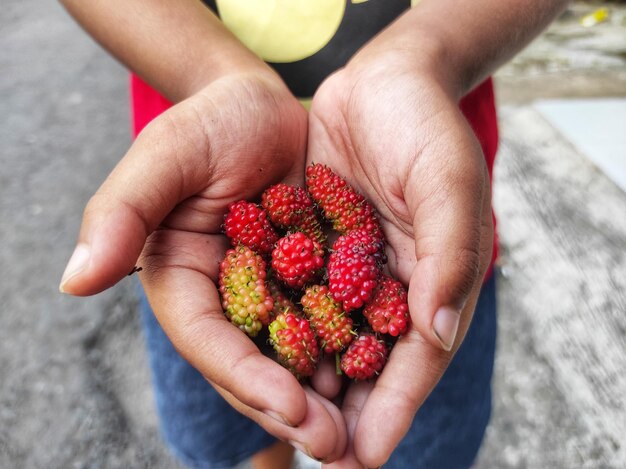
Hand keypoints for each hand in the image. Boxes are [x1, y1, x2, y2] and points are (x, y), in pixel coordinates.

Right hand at [60, 71, 346, 461]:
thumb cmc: (210, 122)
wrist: (262, 106)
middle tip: (336, 445)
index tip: (291, 408)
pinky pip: (335, 320)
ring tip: (364, 430)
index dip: (246, 378)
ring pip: (298, 354)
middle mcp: (227, 296)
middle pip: (256, 362)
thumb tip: (73, 281)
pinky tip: (385, 373)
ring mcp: (272, 291)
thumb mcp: (167, 155)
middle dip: (292, 406)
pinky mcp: (312, 277)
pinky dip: (355, 350)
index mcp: (183, 280)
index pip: (209, 341)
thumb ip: (121, 212)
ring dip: (329, 395)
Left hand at [307, 51, 493, 466]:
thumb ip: (451, 256)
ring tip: (283, 421)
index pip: (417, 360)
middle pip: (370, 362)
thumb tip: (438, 334)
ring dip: (310, 379)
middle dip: (346, 410)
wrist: (384, 82)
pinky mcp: (317, 248)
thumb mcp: (450, 181)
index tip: (365, 456)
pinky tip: (262, 354)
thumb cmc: (428, 126)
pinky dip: (284, 325)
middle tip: (317, 452)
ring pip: (330, 338)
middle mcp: (393, 287)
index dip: (395, 409)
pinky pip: (298, 294)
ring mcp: (352, 270)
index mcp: (436, 282)